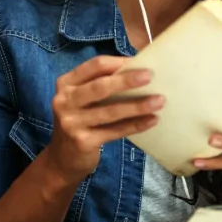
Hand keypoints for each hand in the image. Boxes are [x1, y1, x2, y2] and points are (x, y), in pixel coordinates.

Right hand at [46, 56, 162, 185]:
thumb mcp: (82, 99)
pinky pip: (115, 131)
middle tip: (150, 76)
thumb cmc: (80, 121)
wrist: (63, 159)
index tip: (141, 62)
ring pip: (110, 111)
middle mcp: (64, 101)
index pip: (94, 66)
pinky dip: (135, 125)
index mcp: (66, 83)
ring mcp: (71, 123)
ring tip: (159, 101)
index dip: (118, 63)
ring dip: (137, 105)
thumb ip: (101, 84)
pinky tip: (152, 120)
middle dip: (127, 80)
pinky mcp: (83, 142)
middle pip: (100, 87)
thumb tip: (138, 70)